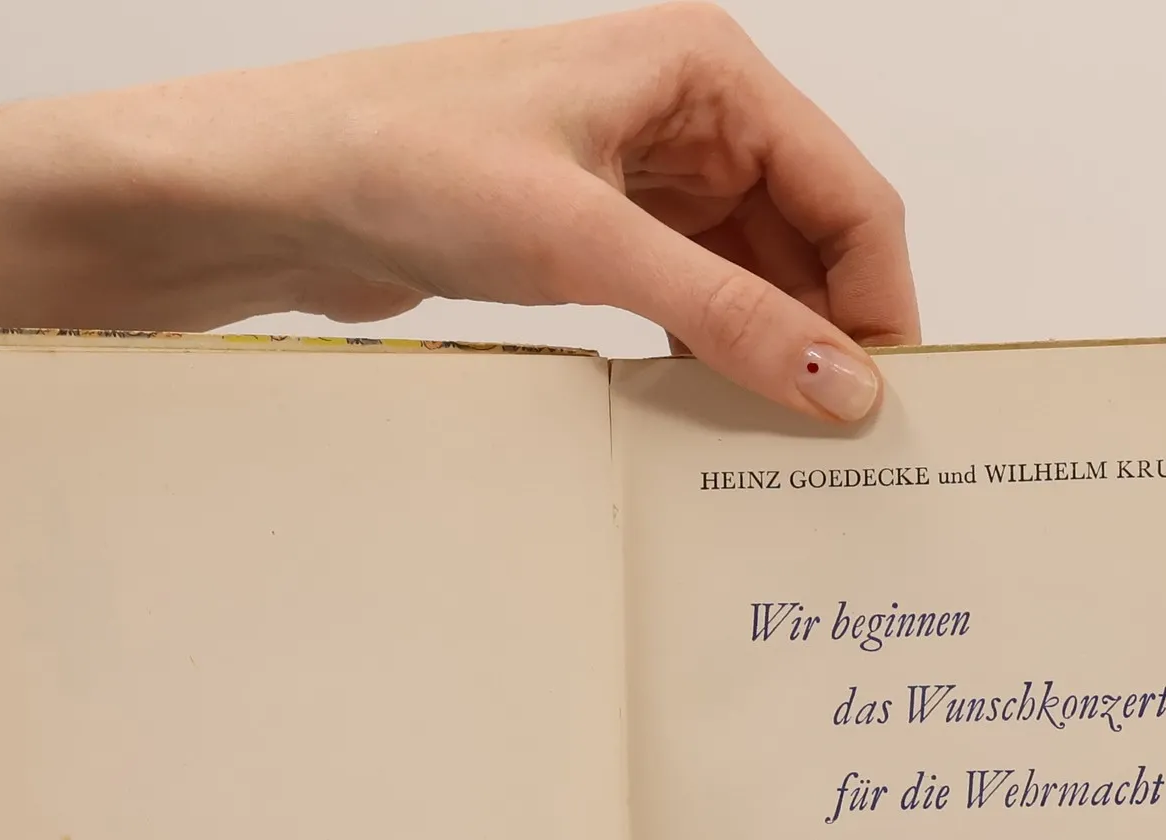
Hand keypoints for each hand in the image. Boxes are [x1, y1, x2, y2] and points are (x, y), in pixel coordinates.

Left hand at [76, 4, 918, 421]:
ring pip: (750, 274)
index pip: (849, 192)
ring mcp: (640, 173)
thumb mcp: (585, 243)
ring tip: (778, 443)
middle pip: (807, 236)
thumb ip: (723, 313)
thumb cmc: (404, 160)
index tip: (890, 403)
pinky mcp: (595, 229)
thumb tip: (838, 382)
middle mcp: (686, 113)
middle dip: (827, 333)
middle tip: (841, 443)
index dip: (879, 301)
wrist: (274, 188)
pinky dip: (707, 352)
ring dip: (766, 351)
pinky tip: (709, 412)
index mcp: (706, 71)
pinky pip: (689, 297)